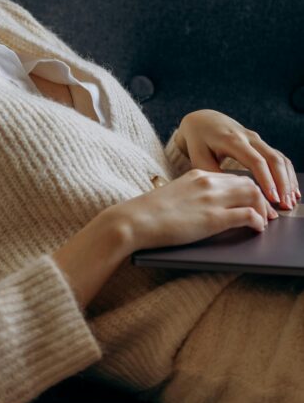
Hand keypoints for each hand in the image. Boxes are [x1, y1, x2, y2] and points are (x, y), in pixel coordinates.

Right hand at [116, 168, 279, 252]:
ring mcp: (212, 199)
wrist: (136, 220)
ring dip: (263, 209)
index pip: (232, 177)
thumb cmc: (148, 212)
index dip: (247, 189)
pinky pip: (249, 215)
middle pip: (248, 183)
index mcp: (197, 174)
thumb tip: (203, 207)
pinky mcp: (214, 218)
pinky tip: (256, 229)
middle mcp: (208, 182)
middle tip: (265, 212)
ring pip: (254, 195)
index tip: (251, 201)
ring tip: (264, 221)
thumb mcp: (174, 195)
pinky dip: (258, 221)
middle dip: (260, 197)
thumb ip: (192, 195)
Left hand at [176, 109, 299, 209]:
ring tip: (290, 201)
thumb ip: (212, 174)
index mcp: (232, 140)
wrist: (203, 120)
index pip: (255, 160)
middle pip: (273, 159)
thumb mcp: (199, 157)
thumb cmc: (199, 141)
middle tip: (285, 205)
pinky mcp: (261, 144)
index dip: (266, 180)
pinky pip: (279, 158)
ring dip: (287, 180)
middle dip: (282, 183)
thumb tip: (229, 194)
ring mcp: (257, 140)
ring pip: (280, 158)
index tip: (272, 198)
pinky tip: (291, 190)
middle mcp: (249, 137)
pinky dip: (288, 174)